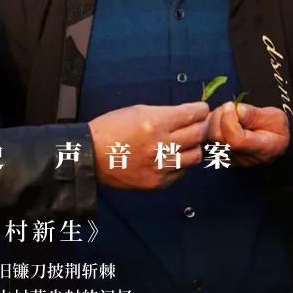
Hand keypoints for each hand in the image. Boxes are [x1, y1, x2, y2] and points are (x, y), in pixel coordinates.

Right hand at [88, 101, 209, 189]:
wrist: (90, 155)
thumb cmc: (111, 128)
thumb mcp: (137, 111)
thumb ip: (164, 113)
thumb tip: (186, 115)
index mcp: (156, 122)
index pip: (192, 115)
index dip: (201, 110)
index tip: (202, 109)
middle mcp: (162, 144)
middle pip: (198, 135)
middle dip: (200, 127)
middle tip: (197, 125)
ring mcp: (161, 166)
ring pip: (195, 156)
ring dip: (193, 147)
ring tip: (184, 143)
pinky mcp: (157, 182)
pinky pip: (181, 172)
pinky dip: (179, 164)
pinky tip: (170, 158)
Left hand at [207, 101, 289, 165]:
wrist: (274, 143)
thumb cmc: (276, 129)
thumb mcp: (275, 117)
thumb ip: (256, 114)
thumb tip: (238, 110)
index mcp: (261, 149)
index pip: (236, 140)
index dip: (229, 120)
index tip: (233, 106)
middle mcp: (242, 158)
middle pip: (218, 138)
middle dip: (219, 116)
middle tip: (229, 106)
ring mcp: (229, 158)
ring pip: (209, 138)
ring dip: (214, 119)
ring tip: (226, 112)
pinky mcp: (219, 154)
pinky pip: (206, 139)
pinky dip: (210, 125)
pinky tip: (220, 119)